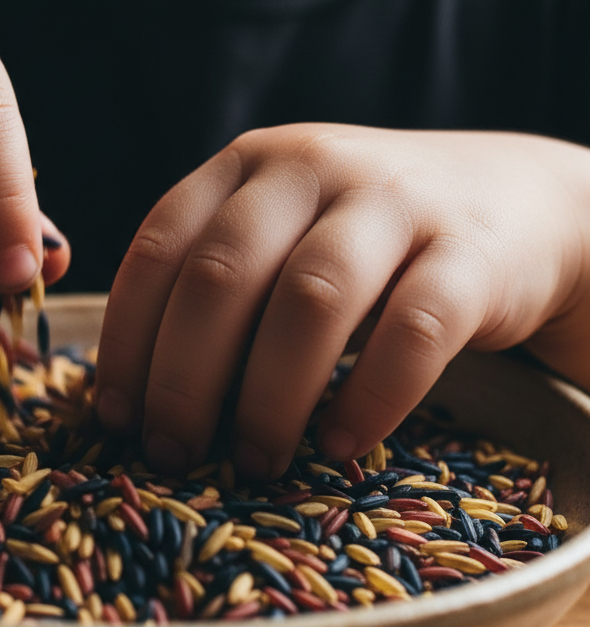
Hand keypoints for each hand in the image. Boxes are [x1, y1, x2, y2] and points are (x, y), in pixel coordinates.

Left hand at [95, 123, 589, 477]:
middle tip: (172, 452)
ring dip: (269, 396)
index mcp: (244, 165)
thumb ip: (218, 284)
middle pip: (221, 276)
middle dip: (183, 378)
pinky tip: (340, 445)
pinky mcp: (469, 252)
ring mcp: (393, 201)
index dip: (126, 338)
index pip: (158, 248)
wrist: (512, 202)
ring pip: (310, 301)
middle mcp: (310, 168)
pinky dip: (369, 397)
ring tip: (254, 462)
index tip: (114, 416)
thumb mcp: (280, 232)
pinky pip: (413, 330)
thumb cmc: (363, 239)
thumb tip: (137, 394)